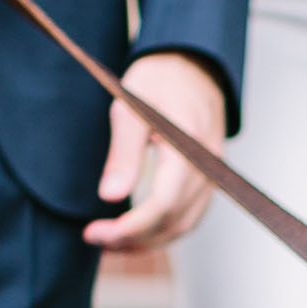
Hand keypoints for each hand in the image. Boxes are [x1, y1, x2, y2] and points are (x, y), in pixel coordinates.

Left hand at [86, 51, 225, 251]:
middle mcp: (208, 168)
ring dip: (148, 241)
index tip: (94, 233)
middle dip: (133, 239)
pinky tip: (136, 233)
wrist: (192, 65)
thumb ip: (123, 155)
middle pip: (173, 222)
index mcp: (189, 147)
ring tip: (110, 242)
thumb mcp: (131, 108)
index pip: (163, 204)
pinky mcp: (208, 181)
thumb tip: (110, 197)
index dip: (129, 227)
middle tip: (94, 238)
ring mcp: (212, 177)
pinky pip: (189, 217)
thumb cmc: (160, 79)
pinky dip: (162, 231)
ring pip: (184, 226)